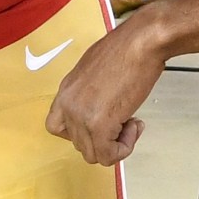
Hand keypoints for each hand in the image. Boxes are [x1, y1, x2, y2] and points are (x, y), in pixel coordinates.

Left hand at [46, 18, 165, 165]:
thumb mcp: (95, 71)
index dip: (81, 131)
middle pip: (79, 144)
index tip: (102, 120)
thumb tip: (101, 106)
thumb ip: (90, 93)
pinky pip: (108, 156)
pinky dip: (124, 148)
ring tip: (132, 121)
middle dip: (104, 137)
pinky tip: (136, 125)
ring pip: (94, 154)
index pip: (57, 127)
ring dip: (116, 144)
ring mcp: (81, 117)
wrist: (141, 43)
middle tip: (125, 119)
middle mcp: (68, 106)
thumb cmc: (126, 49)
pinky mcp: (99, 125)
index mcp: (65, 91)